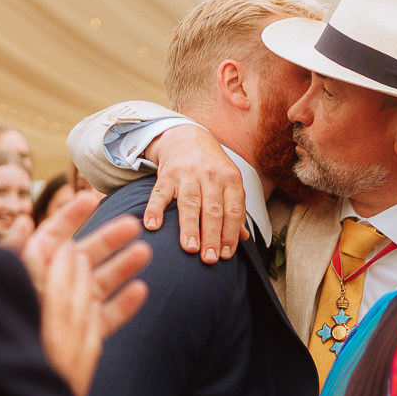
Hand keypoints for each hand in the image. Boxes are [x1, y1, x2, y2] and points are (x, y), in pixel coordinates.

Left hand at [13, 191, 150, 395]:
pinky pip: (106, 317)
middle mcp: (54, 286)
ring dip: (123, 266)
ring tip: (145, 252)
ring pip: (100, 282)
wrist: (7, 380)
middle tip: (135, 224)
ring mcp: (70, 309)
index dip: (72, 215)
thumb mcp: (7, 284)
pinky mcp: (82, 334)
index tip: (91, 197)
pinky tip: (141, 291)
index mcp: (33, 269)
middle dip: (109, 237)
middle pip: (85, 255)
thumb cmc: (0, 324)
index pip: (54, 235)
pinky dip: (124, 305)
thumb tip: (27, 221)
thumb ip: (16, 255)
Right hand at [142, 124, 245, 263]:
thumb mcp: (229, 182)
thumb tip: (243, 239)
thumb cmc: (211, 166)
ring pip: (190, 204)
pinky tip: (153, 226)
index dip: (231, 233)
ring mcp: (187, 174)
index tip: (227, 255)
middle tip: (209, 259)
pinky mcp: (166, 175)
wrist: (186, 136)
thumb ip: (234, 210)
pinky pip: (160, 194)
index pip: (233, 210)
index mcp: (230, 179)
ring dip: (190, 228)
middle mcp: (210, 176)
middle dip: (212, 236)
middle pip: (213, 210)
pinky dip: (155, 210)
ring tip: (190, 249)